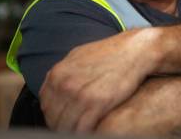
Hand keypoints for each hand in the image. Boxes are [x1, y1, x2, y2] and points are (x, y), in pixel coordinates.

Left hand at [38, 27, 159, 131]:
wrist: (135, 50)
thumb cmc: (112, 53)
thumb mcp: (80, 56)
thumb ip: (64, 72)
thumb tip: (54, 84)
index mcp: (57, 73)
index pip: (45, 105)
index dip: (53, 115)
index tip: (63, 119)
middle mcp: (64, 84)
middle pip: (53, 118)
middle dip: (61, 125)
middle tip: (73, 127)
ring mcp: (79, 94)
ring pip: (65, 126)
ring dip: (72, 131)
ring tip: (83, 130)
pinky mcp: (96, 103)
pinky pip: (82, 129)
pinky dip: (85, 133)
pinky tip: (93, 129)